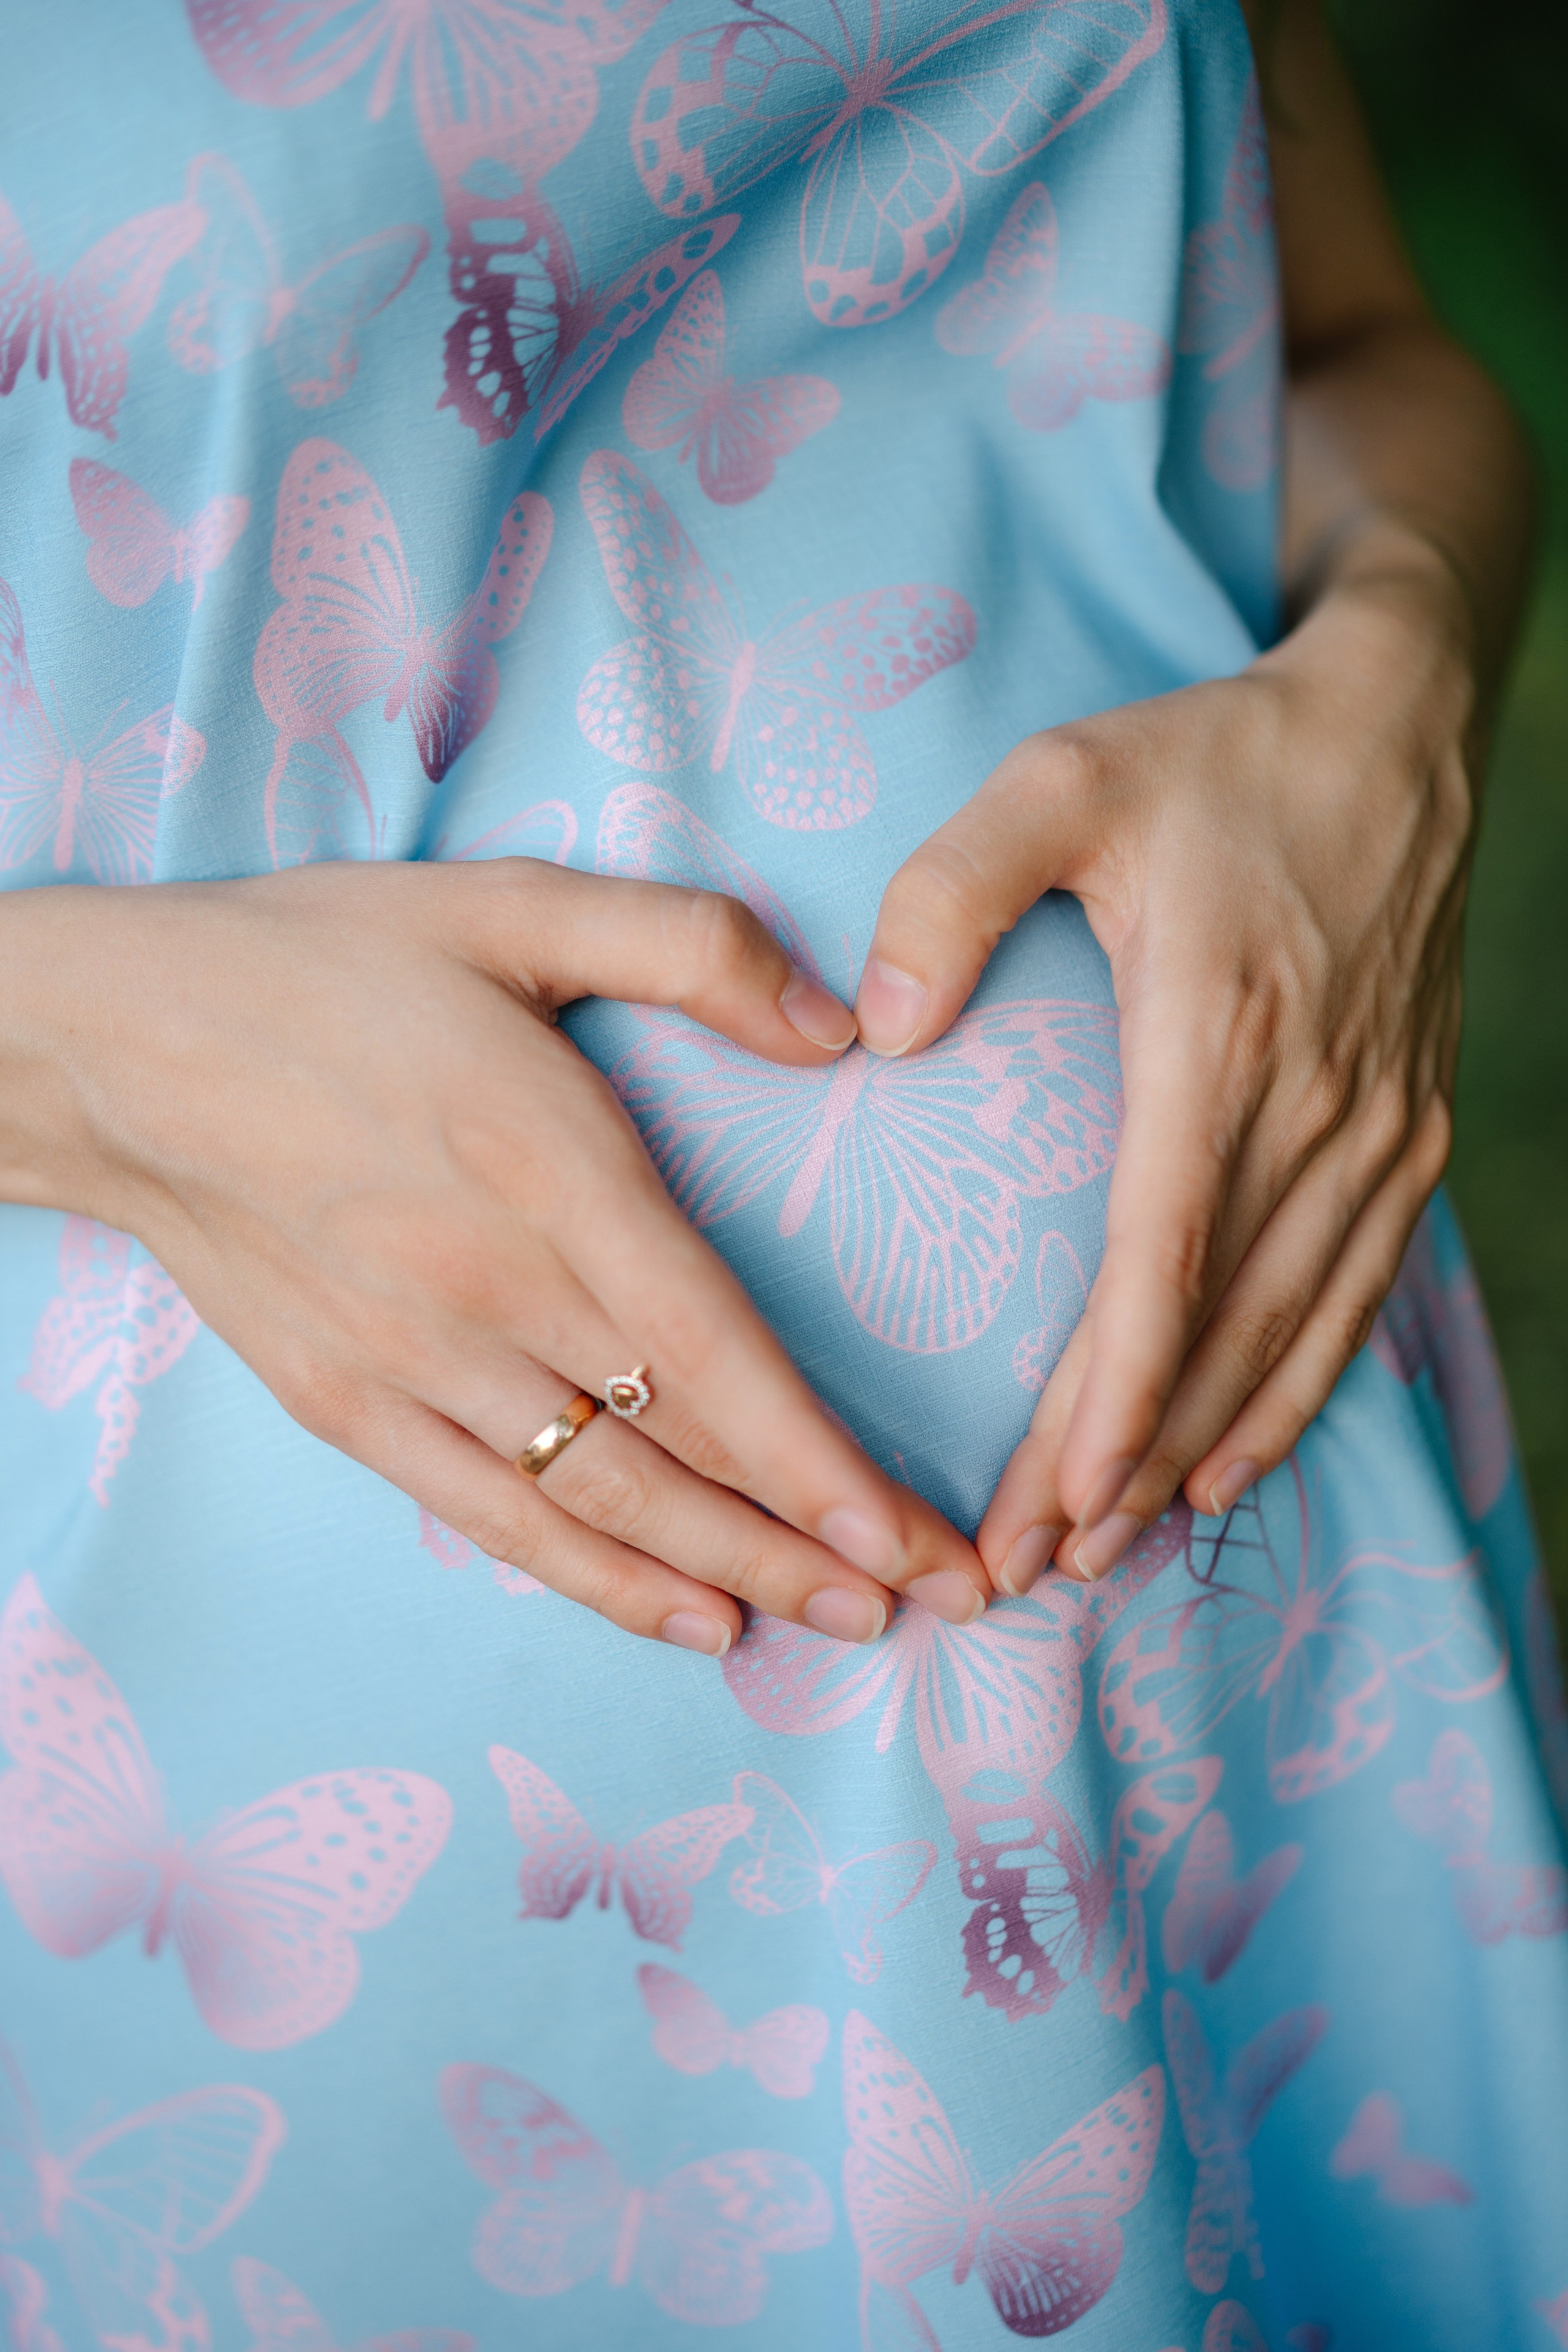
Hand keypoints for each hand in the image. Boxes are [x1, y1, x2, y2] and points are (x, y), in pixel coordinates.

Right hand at [0, 860, 991, 1647]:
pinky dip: (593, 1579)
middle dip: (811, 1539)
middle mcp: (485, 1288)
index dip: (817, 1456)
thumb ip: (689, 946)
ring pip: (595, 1503)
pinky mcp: (347, 1405)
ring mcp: (410, 1362)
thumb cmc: (320, 966)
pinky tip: (685, 1616)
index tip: (907, 1531)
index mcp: (545, 1166)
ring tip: (832, 1626)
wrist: (113, 1047)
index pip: (710, 1346)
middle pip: (675, 1449)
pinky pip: (491, 1518)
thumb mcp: (510, 903)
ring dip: (725, 1573)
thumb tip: (840, 1022)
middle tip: (924, 1601)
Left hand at [853, 554, 1471, 1590]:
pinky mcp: (1408, 1132)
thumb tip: (877, 1029)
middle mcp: (1314, 1107)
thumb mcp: (1060, 779)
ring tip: (1114, 1543)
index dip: (1107, 1399)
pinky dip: (1294, 1390)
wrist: (1394, 726)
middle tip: (1032, 1566)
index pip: (1160, 1262)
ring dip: (1201, 1448)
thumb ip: (953, 889)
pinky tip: (1233, 1462)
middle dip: (1123, 1463)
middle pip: (1215, 1331)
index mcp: (1216, 1037)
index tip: (1043, 1501)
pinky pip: (1353, 1295)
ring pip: (1288, 1334)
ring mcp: (1377, 1129)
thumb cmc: (1209, 758)